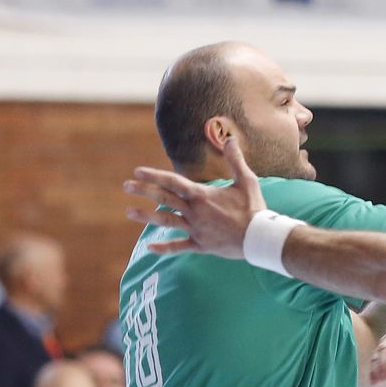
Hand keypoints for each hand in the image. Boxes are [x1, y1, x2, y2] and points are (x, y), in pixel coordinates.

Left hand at [126, 135, 268, 258]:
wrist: (259, 238)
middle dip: (143, 191)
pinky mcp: (200, 245)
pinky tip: (149, 248)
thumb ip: (235, 159)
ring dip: (146, 216)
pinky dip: (164, 248)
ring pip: (165, 221)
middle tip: (126, 186)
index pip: (172, 182)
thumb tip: (231, 139)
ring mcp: (195, 229)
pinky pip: (178, 247)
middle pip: (163, 199)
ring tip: (129, 212)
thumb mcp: (246, 180)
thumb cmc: (254, 208)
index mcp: (201, 195)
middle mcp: (194, 212)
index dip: (153, 175)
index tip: (137, 171)